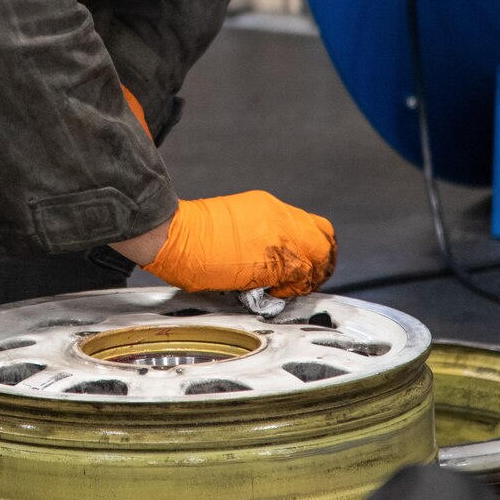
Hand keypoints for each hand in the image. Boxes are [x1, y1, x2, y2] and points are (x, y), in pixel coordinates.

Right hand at [127, 191, 336, 297]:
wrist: (175, 235)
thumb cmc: (191, 236)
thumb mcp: (235, 227)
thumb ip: (259, 238)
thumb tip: (272, 263)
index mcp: (270, 208)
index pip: (312, 228)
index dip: (312, 250)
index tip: (302, 268)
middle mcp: (280, 217)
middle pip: (323, 240)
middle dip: (318, 264)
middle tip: (299, 282)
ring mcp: (279, 236)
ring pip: (316, 259)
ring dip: (303, 279)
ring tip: (280, 288)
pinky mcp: (274, 257)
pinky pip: (300, 276)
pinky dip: (290, 288)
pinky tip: (270, 291)